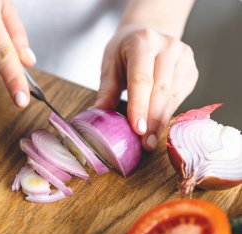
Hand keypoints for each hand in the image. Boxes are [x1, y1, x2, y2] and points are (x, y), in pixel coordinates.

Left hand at [95, 25, 197, 150]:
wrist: (147, 34)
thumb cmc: (125, 50)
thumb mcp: (110, 64)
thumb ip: (106, 90)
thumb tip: (97, 116)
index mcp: (143, 42)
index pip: (142, 79)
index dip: (139, 106)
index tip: (138, 130)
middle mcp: (168, 47)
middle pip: (161, 90)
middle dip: (152, 120)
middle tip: (145, 143)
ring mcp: (184, 58)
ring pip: (173, 96)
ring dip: (161, 121)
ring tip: (150, 141)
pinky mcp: (191, 70)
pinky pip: (180, 97)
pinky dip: (168, 113)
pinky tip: (159, 126)